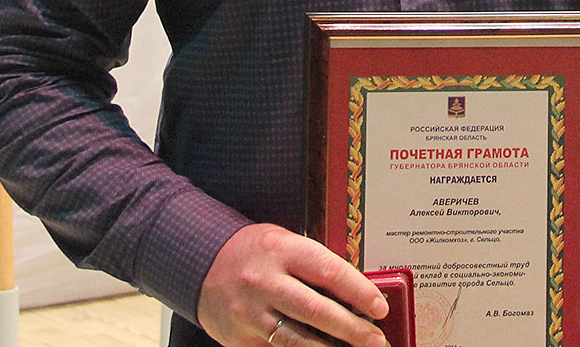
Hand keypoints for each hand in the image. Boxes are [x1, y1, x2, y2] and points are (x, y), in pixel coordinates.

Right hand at [198, 224, 388, 346]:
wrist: (201, 263)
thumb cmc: (252, 251)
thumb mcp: (285, 242)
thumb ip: (315, 265)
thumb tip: (356, 292)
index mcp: (282, 251)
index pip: (329, 272)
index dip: (359, 292)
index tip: (379, 307)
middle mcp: (265, 282)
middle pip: (317, 311)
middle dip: (353, 330)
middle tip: (376, 339)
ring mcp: (250, 313)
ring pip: (298, 339)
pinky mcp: (239, 338)